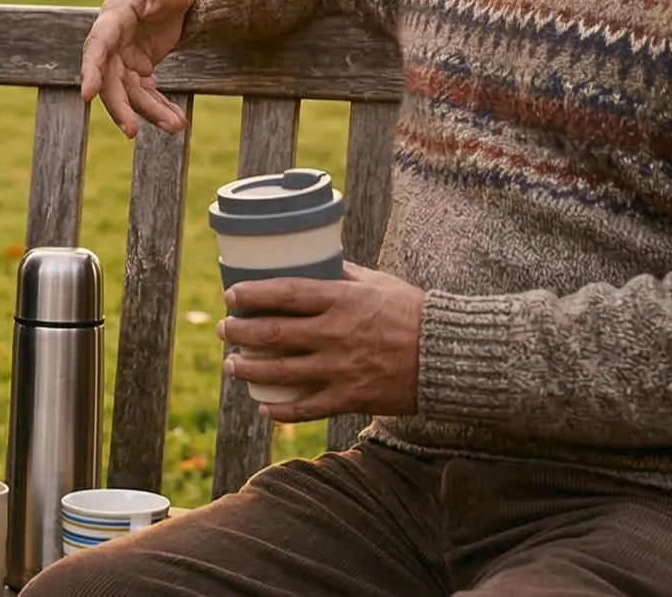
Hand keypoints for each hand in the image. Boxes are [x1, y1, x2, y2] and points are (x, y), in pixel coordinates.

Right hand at [79, 0, 196, 137]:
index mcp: (115, 17)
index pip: (98, 45)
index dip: (91, 70)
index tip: (86, 95)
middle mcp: (114, 42)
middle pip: (109, 79)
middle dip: (119, 106)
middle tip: (132, 131)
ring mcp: (124, 58)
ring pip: (129, 92)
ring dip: (149, 112)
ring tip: (175, 125)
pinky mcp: (138, 69)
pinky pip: (145, 93)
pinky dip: (159, 107)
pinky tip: (177, 120)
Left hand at [218, 263, 425, 424]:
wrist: (447, 355)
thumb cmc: (413, 312)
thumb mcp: (378, 283)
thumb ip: (344, 275)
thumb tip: (316, 260)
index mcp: (342, 300)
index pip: (285, 294)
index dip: (252, 295)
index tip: (231, 296)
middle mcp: (335, 333)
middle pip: (274, 333)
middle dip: (240, 332)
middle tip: (224, 330)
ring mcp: (341, 368)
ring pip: (281, 371)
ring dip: (249, 369)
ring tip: (231, 365)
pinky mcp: (350, 398)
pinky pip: (307, 408)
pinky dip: (281, 410)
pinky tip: (264, 407)